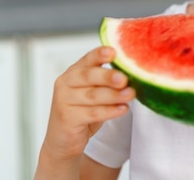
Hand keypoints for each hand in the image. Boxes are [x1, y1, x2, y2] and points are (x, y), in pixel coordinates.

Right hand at [40, 46, 134, 160]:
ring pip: (92, 96)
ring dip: (114, 95)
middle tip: (125, 79)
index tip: (113, 52)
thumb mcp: (92, 92)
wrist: (62, 141)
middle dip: (108, 77)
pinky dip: (110, 111)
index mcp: (73, 72)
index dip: (99, 55)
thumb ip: (105, 82)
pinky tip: (123, 109)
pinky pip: (92, 113)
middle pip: (88, 76)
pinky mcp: (67, 118)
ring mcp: (64, 101)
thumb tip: (131, 75)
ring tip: (130, 94)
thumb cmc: (82, 112)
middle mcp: (66, 84)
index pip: (87, 59)